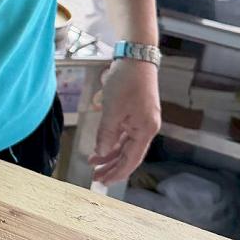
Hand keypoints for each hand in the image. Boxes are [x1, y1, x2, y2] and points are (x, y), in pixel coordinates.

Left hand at [88, 58, 160, 185]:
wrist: (136, 57)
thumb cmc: (126, 81)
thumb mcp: (112, 109)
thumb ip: (107, 133)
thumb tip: (101, 152)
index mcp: (146, 130)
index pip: (131, 160)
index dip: (117, 172)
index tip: (103, 182)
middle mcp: (147, 128)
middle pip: (129, 154)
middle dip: (112, 166)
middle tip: (96, 176)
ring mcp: (142, 121)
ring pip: (125, 144)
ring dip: (110, 153)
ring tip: (93, 161)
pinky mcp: (136, 113)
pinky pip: (124, 133)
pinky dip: (112, 140)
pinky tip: (101, 146)